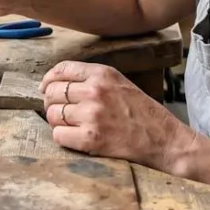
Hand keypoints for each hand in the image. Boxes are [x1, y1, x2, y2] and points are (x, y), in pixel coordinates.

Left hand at [41, 61, 195, 169]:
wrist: (165, 140)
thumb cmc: (143, 113)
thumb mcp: (120, 83)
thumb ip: (93, 80)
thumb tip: (58, 83)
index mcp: (103, 74)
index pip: (62, 70)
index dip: (49, 80)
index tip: (45, 88)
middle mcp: (95, 91)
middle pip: (53, 93)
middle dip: (52, 103)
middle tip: (60, 111)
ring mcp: (92, 115)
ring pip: (53, 114)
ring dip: (57, 122)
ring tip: (72, 126)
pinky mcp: (91, 138)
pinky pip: (58, 135)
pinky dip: (63, 138)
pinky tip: (75, 138)